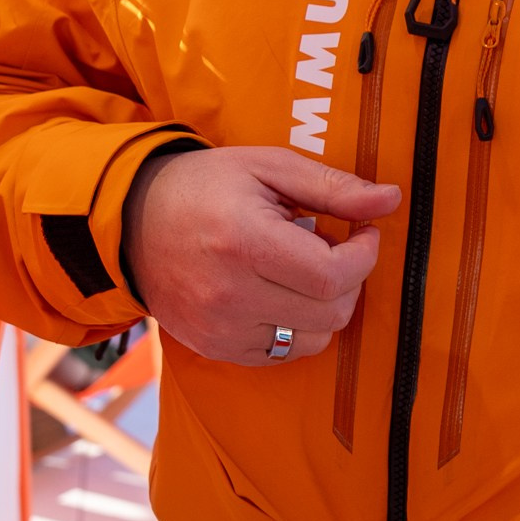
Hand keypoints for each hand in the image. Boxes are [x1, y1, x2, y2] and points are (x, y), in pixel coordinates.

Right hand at [121, 145, 399, 364]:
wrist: (130, 222)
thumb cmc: (202, 186)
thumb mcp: (267, 167)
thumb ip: (332, 187)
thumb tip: (389, 201)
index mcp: (245, 243)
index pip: (333, 275)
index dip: (364, 255)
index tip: (363, 232)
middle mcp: (231, 295)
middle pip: (331, 311)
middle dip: (349, 279)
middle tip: (332, 248)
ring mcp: (221, 329)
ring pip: (313, 338)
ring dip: (325, 306)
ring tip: (302, 271)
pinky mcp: (216, 348)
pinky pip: (283, 353)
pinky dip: (296, 327)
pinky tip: (280, 293)